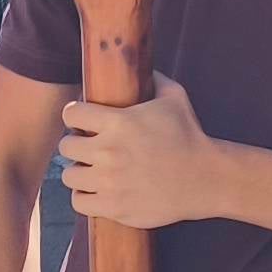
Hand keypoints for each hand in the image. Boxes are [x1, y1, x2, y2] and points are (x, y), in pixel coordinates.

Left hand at [58, 76, 217, 229]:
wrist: (205, 179)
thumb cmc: (190, 136)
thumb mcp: (175, 98)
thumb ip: (154, 78)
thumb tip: (141, 64)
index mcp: (119, 123)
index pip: (72, 114)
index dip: (74, 115)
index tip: (81, 119)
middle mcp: (109, 152)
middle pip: (66, 146)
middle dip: (75, 144)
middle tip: (87, 147)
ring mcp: (110, 182)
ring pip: (69, 176)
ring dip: (79, 172)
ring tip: (91, 170)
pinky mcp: (114, 207)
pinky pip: (79, 202)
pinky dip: (85, 196)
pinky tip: (96, 190)